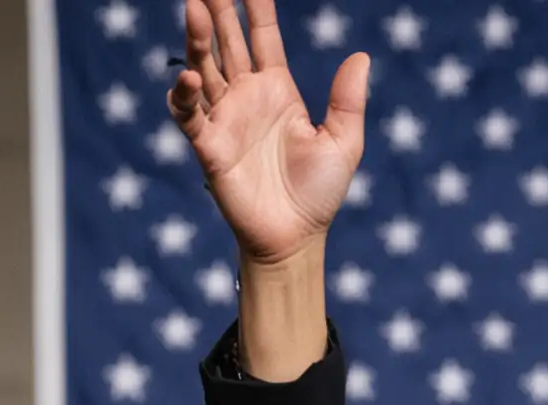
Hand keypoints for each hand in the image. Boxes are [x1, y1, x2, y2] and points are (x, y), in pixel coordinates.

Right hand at [168, 0, 368, 265]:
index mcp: (278, 90)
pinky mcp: (208, 145)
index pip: (262, 37)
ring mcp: (225, 118)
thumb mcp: (343, 144)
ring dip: (196, 38)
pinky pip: (189, 113)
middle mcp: (246, 97)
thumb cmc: (318, 194)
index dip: (254, 6)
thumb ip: (348, 102)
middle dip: (216, 10)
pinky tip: (192, 78)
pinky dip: (185, 95)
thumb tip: (362, 56)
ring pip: (203, 66)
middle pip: (226, 41)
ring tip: (192, 6)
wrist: (296, 238)